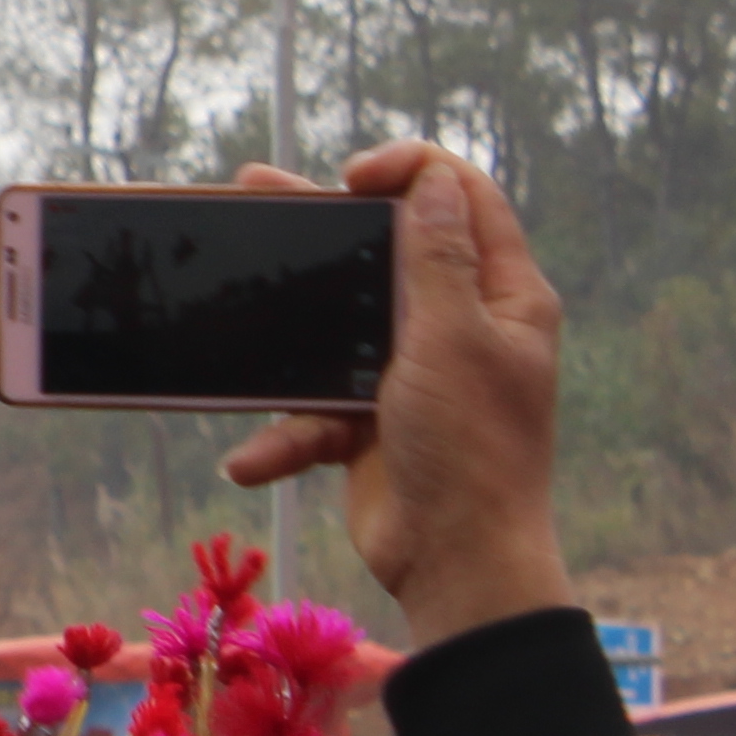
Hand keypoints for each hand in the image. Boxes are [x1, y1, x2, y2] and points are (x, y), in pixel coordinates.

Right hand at [221, 146, 573, 647]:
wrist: (455, 564)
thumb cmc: (471, 449)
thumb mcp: (453, 339)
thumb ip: (437, 257)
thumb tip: (434, 179)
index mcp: (504, 298)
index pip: (463, 199)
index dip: (410, 171)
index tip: (351, 179)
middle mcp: (462, 325)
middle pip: (388, 249)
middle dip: (324, 227)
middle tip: (259, 190)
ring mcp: (413, 371)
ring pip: (339, 319)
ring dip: (287, 324)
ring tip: (231, 286)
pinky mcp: (371, 417)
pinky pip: (315, 402)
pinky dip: (285, 433)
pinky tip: (253, 457)